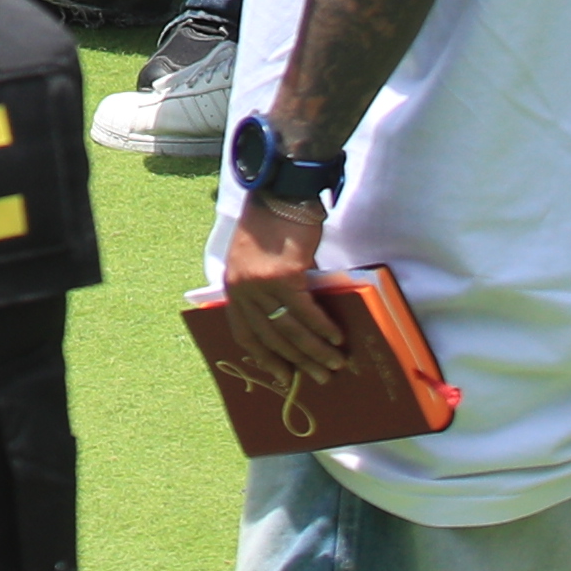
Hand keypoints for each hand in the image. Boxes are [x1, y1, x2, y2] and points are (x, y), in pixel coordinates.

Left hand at [219, 191, 346, 367]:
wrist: (280, 193)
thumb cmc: (274, 224)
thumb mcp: (262, 261)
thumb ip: (274, 290)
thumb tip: (301, 322)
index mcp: (233, 286)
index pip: (245, 333)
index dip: (265, 357)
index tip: (283, 376)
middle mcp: (242, 288)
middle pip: (270, 337)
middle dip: (297, 361)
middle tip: (320, 378)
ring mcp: (260, 283)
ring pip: (290, 329)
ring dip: (315, 350)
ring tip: (336, 363)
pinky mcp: (284, 276)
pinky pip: (306, 312)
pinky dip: (323, 328)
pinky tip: (337, 338)